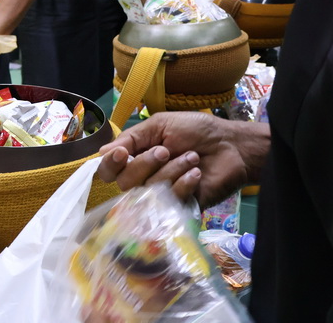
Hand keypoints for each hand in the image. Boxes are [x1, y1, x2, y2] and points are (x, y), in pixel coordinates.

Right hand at [98, 112, 261, 207]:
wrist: (231, 145)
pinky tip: (197, 173)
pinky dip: (184, 183)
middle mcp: (145, 178)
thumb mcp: (161, 125)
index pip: (109, 171)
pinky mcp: (181, 207)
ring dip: (172, 169)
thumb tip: (101, 152)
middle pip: (125, 183)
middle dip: (145, 164)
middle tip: (166, 150)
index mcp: (137, 157)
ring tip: (192, 157)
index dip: (110, 165)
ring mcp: (163, 195)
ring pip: (150, 191)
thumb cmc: (197, 131)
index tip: (121, 153)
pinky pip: (171, 201)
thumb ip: (132, 138)